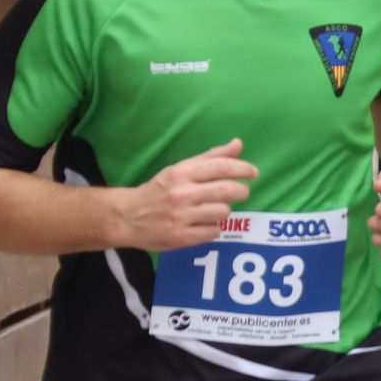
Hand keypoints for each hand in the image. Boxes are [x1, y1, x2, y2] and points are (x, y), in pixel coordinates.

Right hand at [112, 138, 256, 251]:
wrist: (127, 216)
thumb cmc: (159, 190)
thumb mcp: (179, 169)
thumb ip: (210, 158)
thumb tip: (238, 144)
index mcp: (181, 173)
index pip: (220, 167)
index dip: (242, 169)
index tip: (253, 172)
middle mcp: (182, 193)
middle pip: (228, 190)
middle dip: (241, 191)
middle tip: (241, 192)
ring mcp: (182, 216)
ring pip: (223, 212)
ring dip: (224, 210)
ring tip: (213, 209)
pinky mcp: (182, 237)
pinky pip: (214, 231)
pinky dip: (213, 227)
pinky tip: (203, 223)